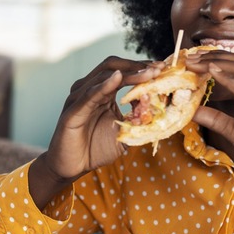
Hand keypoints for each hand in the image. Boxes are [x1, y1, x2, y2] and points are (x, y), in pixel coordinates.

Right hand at [43, 56, 163, 181]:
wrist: (72, 167)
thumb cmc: (96, 148)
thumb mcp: (123, 132)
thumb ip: (137, 119)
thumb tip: (156, 106)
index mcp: (101, 91)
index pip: (122, 70)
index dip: (141, 67)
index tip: (162, 67)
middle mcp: (88, 89)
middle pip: (113, 66)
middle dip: (137, 66)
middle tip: (158, 69)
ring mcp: (79, 98)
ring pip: (104, 77)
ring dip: (128, 74)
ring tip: (148, 74)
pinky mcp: (72, 112)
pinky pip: (90, 95)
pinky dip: (104, 85)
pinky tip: (118, 79)